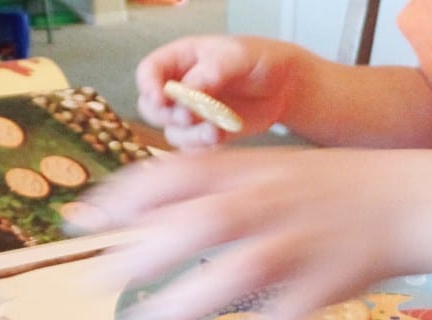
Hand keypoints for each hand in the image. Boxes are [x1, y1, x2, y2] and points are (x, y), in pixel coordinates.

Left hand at [87, 146, 431, 319]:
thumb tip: (143, 207)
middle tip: (93, 282)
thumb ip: (210, 185)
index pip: (174, 174)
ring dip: (183, 301)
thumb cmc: (327, 188)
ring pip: (236, 273)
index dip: (123, 198)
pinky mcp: (326, 285)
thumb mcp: (265, 168)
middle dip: (139, 252)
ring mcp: (299, 244)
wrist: (407, 201)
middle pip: (198, 223)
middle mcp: (269, 203)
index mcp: (249, 170)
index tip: (83, 222)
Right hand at [135, 36, 304, 148]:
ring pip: (172, 132)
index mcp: (179, 60)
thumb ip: (210, 73)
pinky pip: (192, 149)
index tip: (161, 98)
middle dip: (168, 116)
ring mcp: (190, 114)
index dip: (148, 87)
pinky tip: (221, 136)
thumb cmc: (258, 60)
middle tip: (189, 116)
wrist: (282, 86)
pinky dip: (204, 147)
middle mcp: (179, 88)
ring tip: (215, 130)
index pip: (149, 73)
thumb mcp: (236, 57)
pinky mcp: (204, 135)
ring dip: (190, 135)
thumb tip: (187, 92)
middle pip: (151, 109)